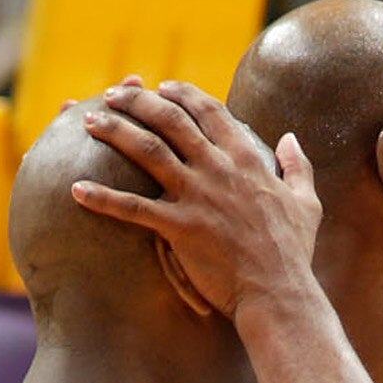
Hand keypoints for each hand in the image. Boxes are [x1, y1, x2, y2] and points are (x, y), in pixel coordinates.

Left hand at [73, 79, 319, 320]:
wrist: (280, 296)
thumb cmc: (294, 256)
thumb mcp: (306, 204)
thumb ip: (297, 167)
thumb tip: (290, 139)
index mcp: (246, 160)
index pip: (210, 111)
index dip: (183, 94)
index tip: (163, 87)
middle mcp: (218, 169)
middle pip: (170, 120)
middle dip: (138, 101)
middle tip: (113, 94)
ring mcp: (197, 197)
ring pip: (147, 151)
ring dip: (115, 132)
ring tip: (88, 122)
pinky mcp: (179, 229)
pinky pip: (133, 208)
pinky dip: (102, 198)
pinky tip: (75, 190)